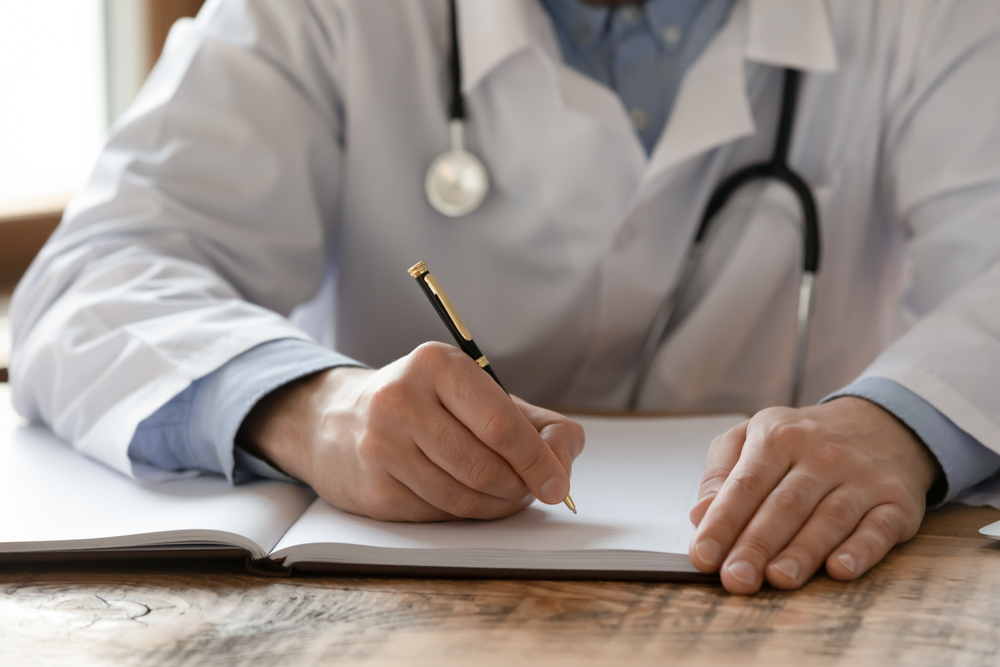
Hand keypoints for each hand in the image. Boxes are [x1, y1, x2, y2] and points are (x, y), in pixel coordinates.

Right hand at [237, 342, 583, 521]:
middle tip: (532, 491)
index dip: (537, 461)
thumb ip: (535, 422)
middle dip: (519, 487)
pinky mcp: (372, 488)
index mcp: (437, 365)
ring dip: (496, 505)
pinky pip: (438, 514)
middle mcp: (402, 400)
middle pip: (484, 466)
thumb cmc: (424, 407)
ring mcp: (381, 446)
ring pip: (463, 496)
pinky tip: (468, 499)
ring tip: (505, 495)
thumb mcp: (477, 393)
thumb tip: (563, 458)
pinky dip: (465, 514)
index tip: (558, 484)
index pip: (500, 424)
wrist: (337, 422)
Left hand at [688, 397, 941, 593]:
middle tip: (735, 580)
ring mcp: (862, 478)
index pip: (745, 485)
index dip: (722, 523)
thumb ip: (721, 475)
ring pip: (828, 520)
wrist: (880, 423)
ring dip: (803, 553)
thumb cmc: (800, 441)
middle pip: (784, 506)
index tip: (702, 557)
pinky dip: (861, 551)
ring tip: (778, 579)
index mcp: (778, 437)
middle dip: (757, 546)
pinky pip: (878, 529)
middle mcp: (822, 454)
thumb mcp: (753, 438)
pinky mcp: (897, 502)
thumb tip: (698, 515)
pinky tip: (839, 570)